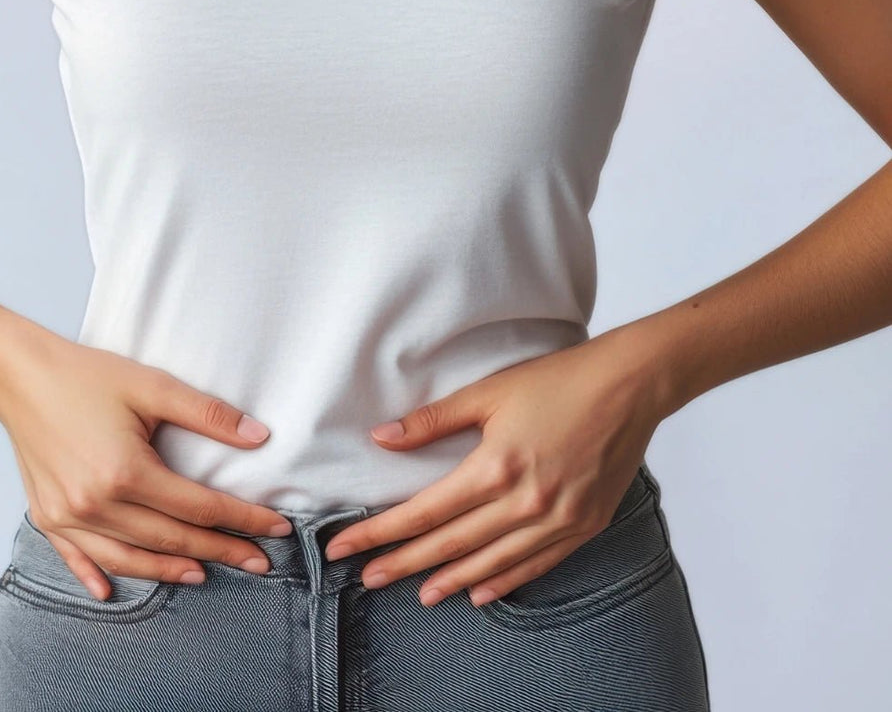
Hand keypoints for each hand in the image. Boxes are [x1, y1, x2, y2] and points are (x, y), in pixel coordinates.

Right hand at [0, 329, 293, 599]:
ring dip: (168, 569)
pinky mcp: (47, 516)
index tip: (276, 529)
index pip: (199, 507)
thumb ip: (209, 414)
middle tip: (259, 563)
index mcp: (126, 472)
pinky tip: (111, 592)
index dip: (242, 519)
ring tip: (204, 573)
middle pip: (170, 538)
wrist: (19, 374)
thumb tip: (258, 436)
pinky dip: (98, 575)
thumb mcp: (153, 386)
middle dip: (219, 551)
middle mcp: (95, 504)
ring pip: (128, 558)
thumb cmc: (86, 375)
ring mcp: (67, 516)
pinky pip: (77, 557)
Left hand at [322, 328, 666, 607]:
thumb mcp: (488, 392)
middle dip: (403, 564)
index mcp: (495, 467)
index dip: (380, 533)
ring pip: (491, 561)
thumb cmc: (558, 380)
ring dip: (450, 580)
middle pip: (451, 544)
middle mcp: (525, 502)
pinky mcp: (584, 523)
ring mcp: (558, 518)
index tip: (344, 548)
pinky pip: (537, 563)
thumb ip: (433, 420)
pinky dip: (505, 580)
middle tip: (367, 580)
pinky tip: (479, 591)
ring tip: (419, 595)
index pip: (424, 513)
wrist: (630, 385)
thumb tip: (382, 438)